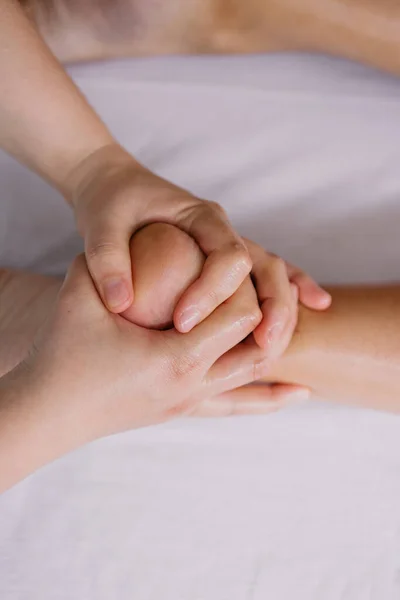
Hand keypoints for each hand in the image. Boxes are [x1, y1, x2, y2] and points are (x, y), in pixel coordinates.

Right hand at [16, 254, 277, 446]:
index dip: (241, 287)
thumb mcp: (79, 294)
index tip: (226, 266)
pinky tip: (295, 394)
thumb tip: (140, 228)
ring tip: (295, 331)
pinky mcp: (183, 411)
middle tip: (267, 290)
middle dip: (269, 317)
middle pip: (258, 349)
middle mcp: (191, 388)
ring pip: (254, 381)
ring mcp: (189, 404)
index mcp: (174, 358)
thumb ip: (108, 257)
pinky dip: (267, 397)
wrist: (49, 409)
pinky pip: (237, 407)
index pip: (239, 317)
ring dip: (275, 352)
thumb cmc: (62, 353)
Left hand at [66, 144, 330, 339]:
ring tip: (282, 343)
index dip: (212, 291)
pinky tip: (317, 305)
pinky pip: (264, 274)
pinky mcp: (225, 257)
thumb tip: (121, 304)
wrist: (115, 184)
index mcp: (201, 217)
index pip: (225, 255)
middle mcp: (223, 229)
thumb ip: (108, 261)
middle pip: (265, 264)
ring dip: (285, 306)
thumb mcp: (101, 227)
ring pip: (272, 272)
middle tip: (264, 345)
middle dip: (270, 305)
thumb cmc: (109, 203)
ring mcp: (228, 242)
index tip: (183, 324)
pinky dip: (292, 288)